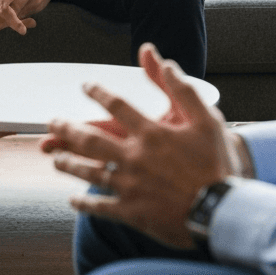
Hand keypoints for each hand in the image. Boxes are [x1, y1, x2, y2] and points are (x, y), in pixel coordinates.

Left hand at [43, 44, 232, 248]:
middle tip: (52, 123)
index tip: (86, 87)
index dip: (98, 93)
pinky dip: (84, 203)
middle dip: (68, 129)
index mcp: (151, 133)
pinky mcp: (132, 213)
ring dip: (69, 164)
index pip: (117, 106)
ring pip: (90, 172)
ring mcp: (130, 186)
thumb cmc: (218, 164)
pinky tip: (72, 200)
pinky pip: (100, 207)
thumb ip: (182, 89)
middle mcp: (135, 157)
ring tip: (55, 158)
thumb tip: (165, 61)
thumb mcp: (206, 119)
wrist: (222, 213)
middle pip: (91, 139)